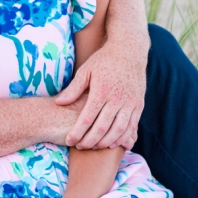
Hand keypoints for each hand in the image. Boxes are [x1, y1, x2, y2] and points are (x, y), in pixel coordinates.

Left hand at [55, 0, 147, 149]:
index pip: (87, 118)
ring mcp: (130, 103)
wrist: (129, 50)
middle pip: (102, 128)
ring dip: (107, 142)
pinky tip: (114, 142)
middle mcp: (117, 99)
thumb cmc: (104, 60)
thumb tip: (59, 102)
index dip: (77, 132)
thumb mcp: (86, 70)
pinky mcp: (138, 104)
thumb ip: (73, 88)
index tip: (69, 141)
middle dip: (90, 141)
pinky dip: (124, 137)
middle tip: (80, 147)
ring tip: (95, 147)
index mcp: (101, 91)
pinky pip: (132, 126)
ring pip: (119, 130)